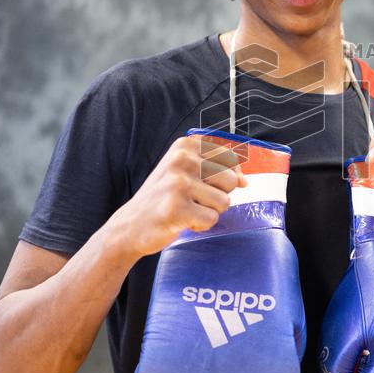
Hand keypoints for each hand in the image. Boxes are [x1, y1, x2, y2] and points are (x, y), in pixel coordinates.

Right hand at [108, 135, 246, 257]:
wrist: (130, 226)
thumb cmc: (162, 198)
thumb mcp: (185, 172)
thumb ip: (215, 169)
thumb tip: (244, 181)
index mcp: (184, 146)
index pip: (229, 158)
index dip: (227, 176)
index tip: (207, 185)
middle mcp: (181, 160)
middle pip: (230, 181)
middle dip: (217, 196)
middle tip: (192, 200)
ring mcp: (178, 184)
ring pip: (224, 202)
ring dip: (209, 211)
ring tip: (186, 209)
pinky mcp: (176, 208)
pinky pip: (211, 219)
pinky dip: (201, 225)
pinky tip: (182, 221)